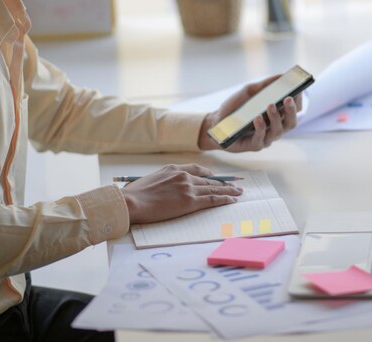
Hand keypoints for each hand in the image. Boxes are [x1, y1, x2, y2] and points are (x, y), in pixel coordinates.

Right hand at [121, 164, 242, 224]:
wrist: (132, 202)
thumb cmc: (135, 195)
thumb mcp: (150, 179)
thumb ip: (163, 180)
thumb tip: (164, 187)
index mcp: (173, 168)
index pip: (197, 169)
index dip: (209, 174)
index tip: (216, 177)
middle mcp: (183, 175)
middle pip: (209, 179)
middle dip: (224, 183)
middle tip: (235, 185)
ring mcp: (188, 188)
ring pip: (214, 188)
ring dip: (229, 190)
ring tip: (239, 192)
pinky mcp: (190, 201)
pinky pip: (212, 199)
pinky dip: (225, 199)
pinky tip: (233, 200)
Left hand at [197, 75, 302, 151]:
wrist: (216, 122)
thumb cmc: (235, 108)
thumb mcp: (250, 92)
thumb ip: (266, 85)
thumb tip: (282, 75)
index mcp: (277, 115)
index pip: (294, 110)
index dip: (297, 101)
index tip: (297, 90)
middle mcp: (275, 127)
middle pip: (291, 122)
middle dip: (291, 111)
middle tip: (288, 99)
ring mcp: (266, 138)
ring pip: (278, 131)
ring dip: (275, 117)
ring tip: (270, 105)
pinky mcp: (254, 145)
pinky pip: (261, 138)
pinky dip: (261, 127)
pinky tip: (257, 118)